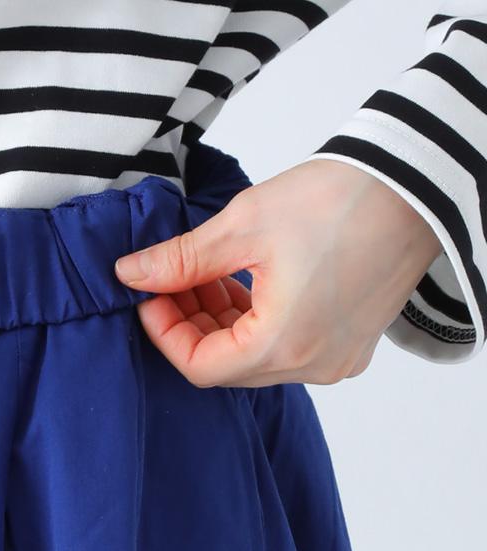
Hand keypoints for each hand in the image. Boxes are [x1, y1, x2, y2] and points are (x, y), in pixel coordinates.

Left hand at [113, 157, 443, 387]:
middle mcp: (312, 366)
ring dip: (222, 324)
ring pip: (255, 359)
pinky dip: (257, 324)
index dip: (165, 335)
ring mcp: (335, 360)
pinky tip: (244, 284)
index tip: (148, 297)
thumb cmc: (341, 198)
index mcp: (283, 345)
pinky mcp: (350, 344)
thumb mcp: (244, 225)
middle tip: (171, 283)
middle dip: (191, 327)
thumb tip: (132, 274)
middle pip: (227, 367)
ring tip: (205, 277)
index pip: (199, 367)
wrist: (419, 180)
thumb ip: (181, 260)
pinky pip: (287, 349)